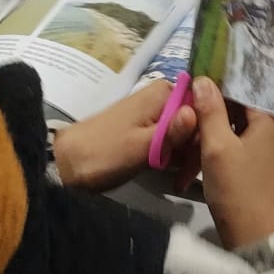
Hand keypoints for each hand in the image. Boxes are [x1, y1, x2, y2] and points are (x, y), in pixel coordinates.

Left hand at [53, 78, 197, 194]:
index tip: (204, 161)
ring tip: (181, 180)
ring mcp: (153, 111)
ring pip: (184, 131)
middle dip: (196, 149)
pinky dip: (173, 155)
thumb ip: (172, 132)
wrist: (66, 163)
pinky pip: (170, 137)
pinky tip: (174, 174)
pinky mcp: (145, 126)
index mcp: (164, 92)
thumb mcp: (143, 147)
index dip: (207, 134)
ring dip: (186, 155)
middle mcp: (162, 95)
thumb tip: (197, 113)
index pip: (204, 107)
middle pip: (195, 120)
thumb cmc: (105, 154)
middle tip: (188, 178)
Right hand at [190, 77, 273, 249]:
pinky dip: (235, 136)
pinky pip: (255, 137)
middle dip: (222, 103)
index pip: (250, 85)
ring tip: (199, 122)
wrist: (257, 236)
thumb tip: (204, 79)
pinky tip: (213, 140)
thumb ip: (211, 110)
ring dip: (226, 121)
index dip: (223, 81)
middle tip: (194, 104)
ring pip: (251, 120)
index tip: (198, 80)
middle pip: (251, 102)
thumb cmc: (238, 188)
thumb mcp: (217, 147)